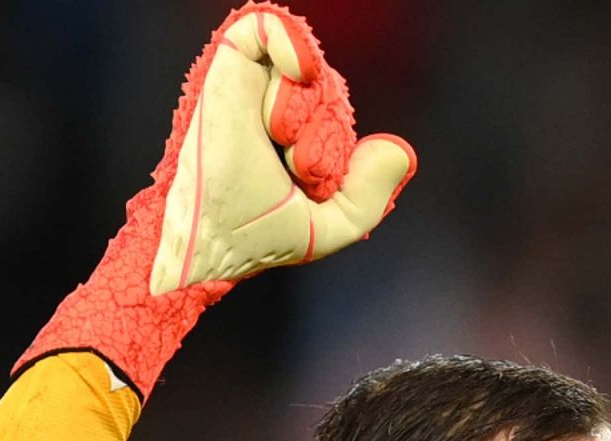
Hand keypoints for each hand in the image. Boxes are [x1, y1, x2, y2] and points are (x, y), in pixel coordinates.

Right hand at [20, 3, 415, 393]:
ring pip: (307, 67)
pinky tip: (302, 71)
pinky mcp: (228, 69)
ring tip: (280, 143)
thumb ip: (372, 193)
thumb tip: (398, 148)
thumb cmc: (258, 237)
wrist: (212, 244)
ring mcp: (250, 87)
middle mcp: (272, 105)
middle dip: (323, 133)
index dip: (335, 147)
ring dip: (305, 110)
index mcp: (294, 136)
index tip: (309, 181)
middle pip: (328, 90)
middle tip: (294, 167)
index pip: (338, 114)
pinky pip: (267, 26)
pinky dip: (292, 40)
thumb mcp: (333, 226)